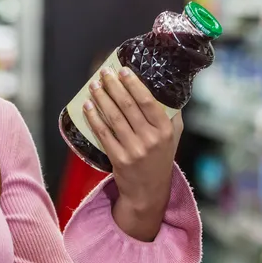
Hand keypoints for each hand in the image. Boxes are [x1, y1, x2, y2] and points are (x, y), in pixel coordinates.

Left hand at [82, 66, 182, 241]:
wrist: (148, 192)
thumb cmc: (160, 159)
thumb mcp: (173, 137)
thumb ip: (172, 114)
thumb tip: (167, 88)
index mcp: (165, 130)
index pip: (148, 102)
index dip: (133, 84)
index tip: (123, 71)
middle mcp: (150, 139)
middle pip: (127, 106)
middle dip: (113, 86)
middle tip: (104, 73)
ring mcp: (134, 149)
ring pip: (113, 117)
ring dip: (101, 98)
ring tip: (94, 86)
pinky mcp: (118, 159)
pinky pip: (103, 134)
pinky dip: (94, 118)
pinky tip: (88, 106)